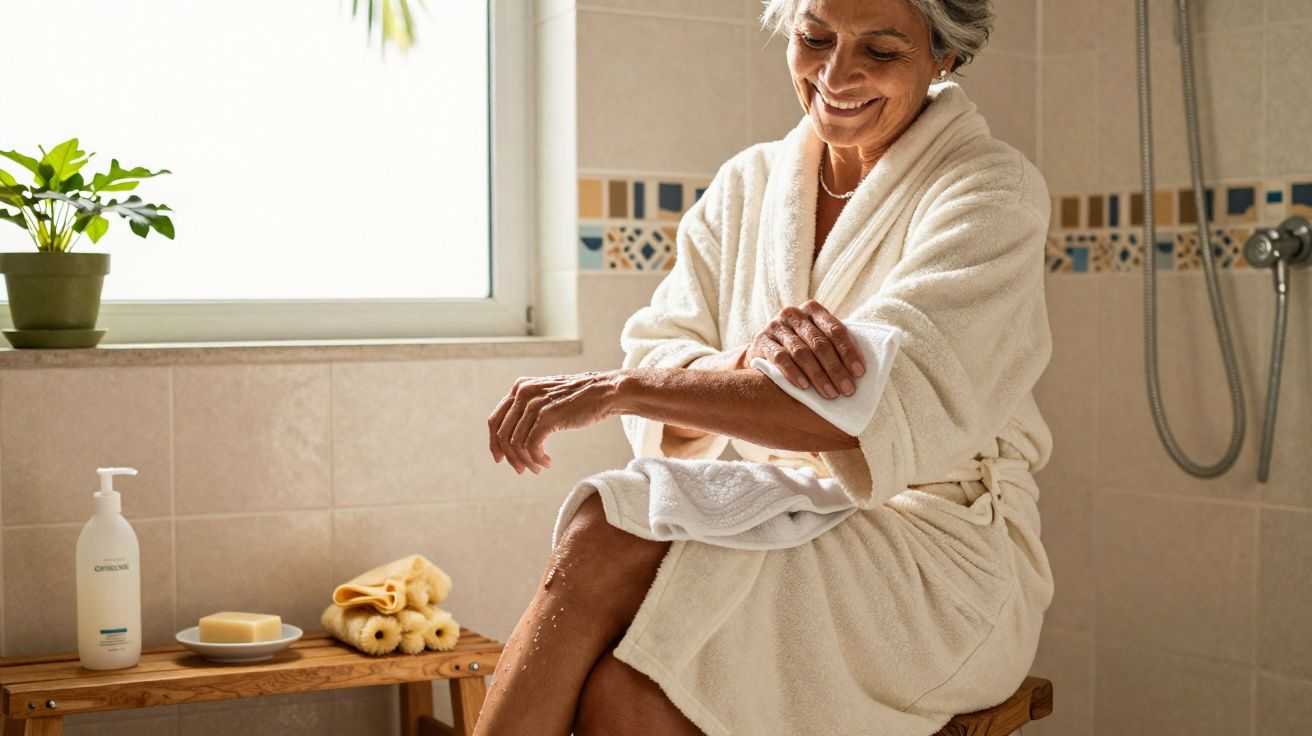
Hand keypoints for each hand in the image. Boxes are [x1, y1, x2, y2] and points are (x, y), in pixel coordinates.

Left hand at [487, 370, 621, 474]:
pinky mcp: (548, 416)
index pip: (494, 420)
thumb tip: (511, 438)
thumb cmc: (579, 398)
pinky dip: (537, 459)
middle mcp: (523, 394)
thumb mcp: (546, 397)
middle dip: (510, 457)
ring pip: (516, 443)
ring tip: (538, 468)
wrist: (605, 391)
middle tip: (520, 470)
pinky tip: (547, 463)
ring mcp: (534, 404)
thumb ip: (528, 409)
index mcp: (519, 388)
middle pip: (502, 434)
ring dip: (526, 461)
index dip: (494, 443)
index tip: (500, 459)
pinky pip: (532, 446)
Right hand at [743, 299, 864, 398]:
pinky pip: (780, 358)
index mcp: (813, 309)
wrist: (763, 349)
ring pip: (801, 352)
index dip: (849, 351)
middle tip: (847, 389)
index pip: (835, 330)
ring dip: (818, 375)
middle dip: (835, 368)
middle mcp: (793, 314)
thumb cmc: (799, 346)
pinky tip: (805, 387)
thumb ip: (834, 346)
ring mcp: (776, 326)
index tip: (859, 373)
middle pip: (819, 343)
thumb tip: (860, 371)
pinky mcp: (761, 340)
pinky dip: (794, 373)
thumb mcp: (816, 339)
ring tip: (830, 393)